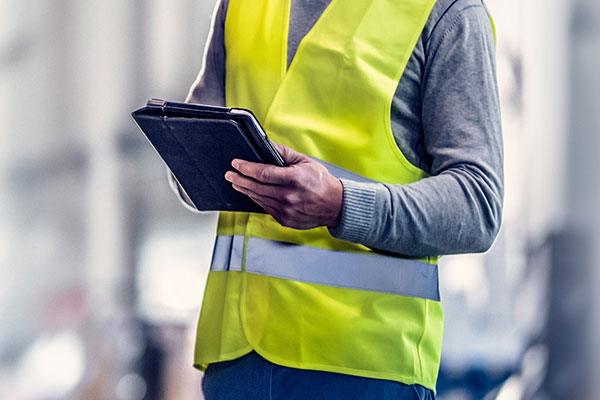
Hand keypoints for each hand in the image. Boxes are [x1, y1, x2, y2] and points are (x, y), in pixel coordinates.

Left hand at [224, 143, 342, 229]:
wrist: (335, 206)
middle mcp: (289, 196)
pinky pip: (265, 208)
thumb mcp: (305, 162)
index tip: (236, 163)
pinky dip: (256, 199)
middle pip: (256, 187)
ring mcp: (286, 210)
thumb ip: (284, 153)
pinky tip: (251, 193)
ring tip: (236, 182)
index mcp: (294, 179)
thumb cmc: (321, 182)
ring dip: (245, 189)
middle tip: (229, 174)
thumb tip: (267, 145)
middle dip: (239, 179)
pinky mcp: (284, 219)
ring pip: (258, 198)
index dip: (246, 168)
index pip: (263, 173)